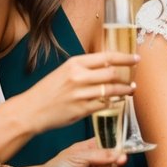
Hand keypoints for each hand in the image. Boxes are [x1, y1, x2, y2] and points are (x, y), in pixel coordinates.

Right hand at [19, 52, 138, 132]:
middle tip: (133, 78)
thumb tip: (107, 66)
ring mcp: (80, 94)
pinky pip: (105, 104)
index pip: (106, 57)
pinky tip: (117, 101)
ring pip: (111, 90)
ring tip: (130, 90)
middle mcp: (78, 76)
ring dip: (124, 90)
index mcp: (74, 63)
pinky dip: (114, 102)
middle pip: (112, 73)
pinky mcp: (82, 109)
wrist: (31, 110)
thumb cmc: (47, 91)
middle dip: (126, 76)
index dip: (124, 57)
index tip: (135, 58)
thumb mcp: (64, 72)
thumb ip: (84, 68)